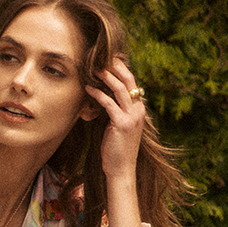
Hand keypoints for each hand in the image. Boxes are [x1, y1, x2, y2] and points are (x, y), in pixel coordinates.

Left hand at [85, 58, 145, 182]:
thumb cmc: (117, 150)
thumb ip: (116, 111)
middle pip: (128, 80)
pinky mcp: (122, 124)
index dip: (121, 70)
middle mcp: (138, 111)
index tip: (109, 60)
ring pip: (119, 88)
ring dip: (105, 76)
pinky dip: (97, 94)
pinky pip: (108, 103)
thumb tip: (105, 97)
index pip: (132, 83)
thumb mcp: (119, 127)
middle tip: (101, 57)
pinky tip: (88, 89)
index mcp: (139, 110)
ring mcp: (132, 117)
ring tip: (93, 68)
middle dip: (115, 66)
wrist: (121, 170)